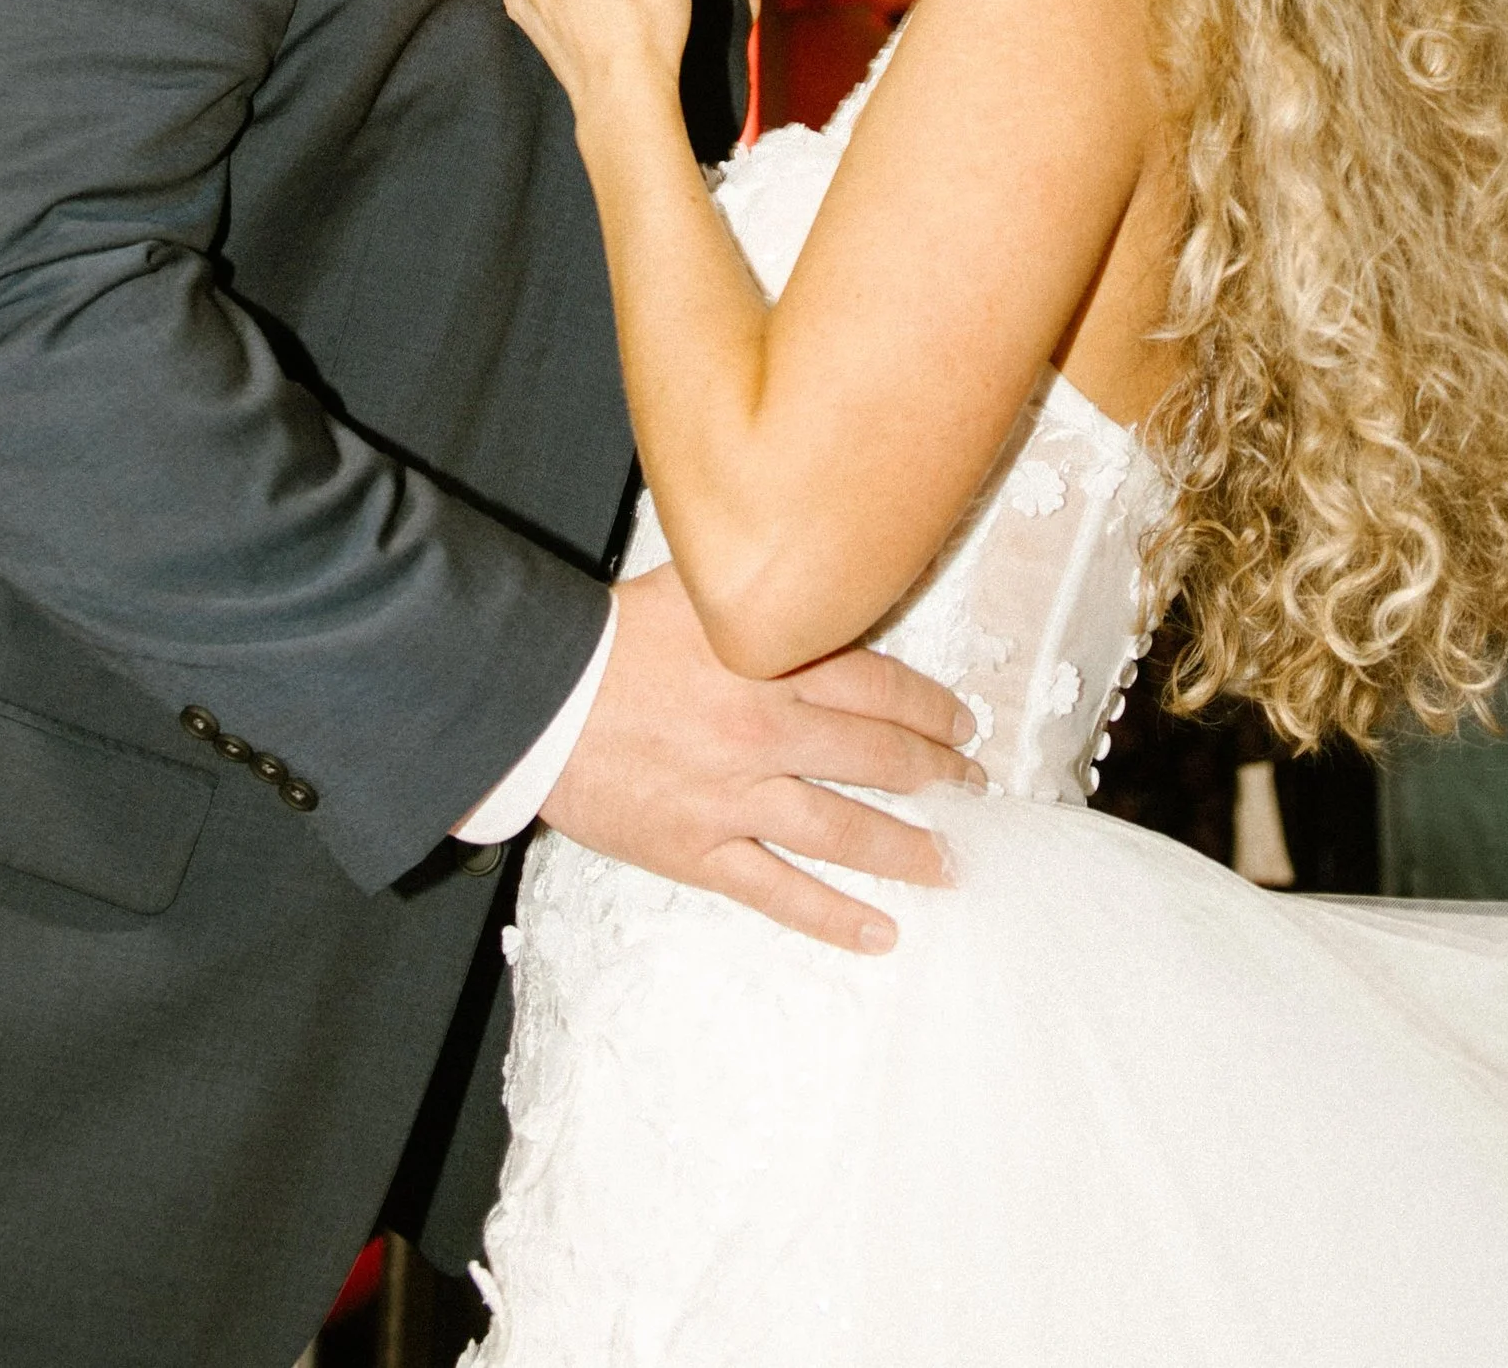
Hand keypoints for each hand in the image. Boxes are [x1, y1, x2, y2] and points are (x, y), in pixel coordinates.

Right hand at [543, 564, 981, 954]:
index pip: (878, 686)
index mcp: (768, 663)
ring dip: (905, 847)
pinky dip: (832, 916)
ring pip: (842, 829)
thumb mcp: (693, 589)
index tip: (961, 723)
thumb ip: (758, 596)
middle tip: (972, 786)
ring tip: (951, 862)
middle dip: (936, 773)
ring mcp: (734, 798)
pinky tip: (880, 931)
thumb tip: (815, 575)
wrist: (535, 699)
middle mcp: (765, 732)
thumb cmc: (609, 636)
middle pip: (875, 756)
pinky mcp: (700, 850)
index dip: (929, 708)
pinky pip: (778, 892)